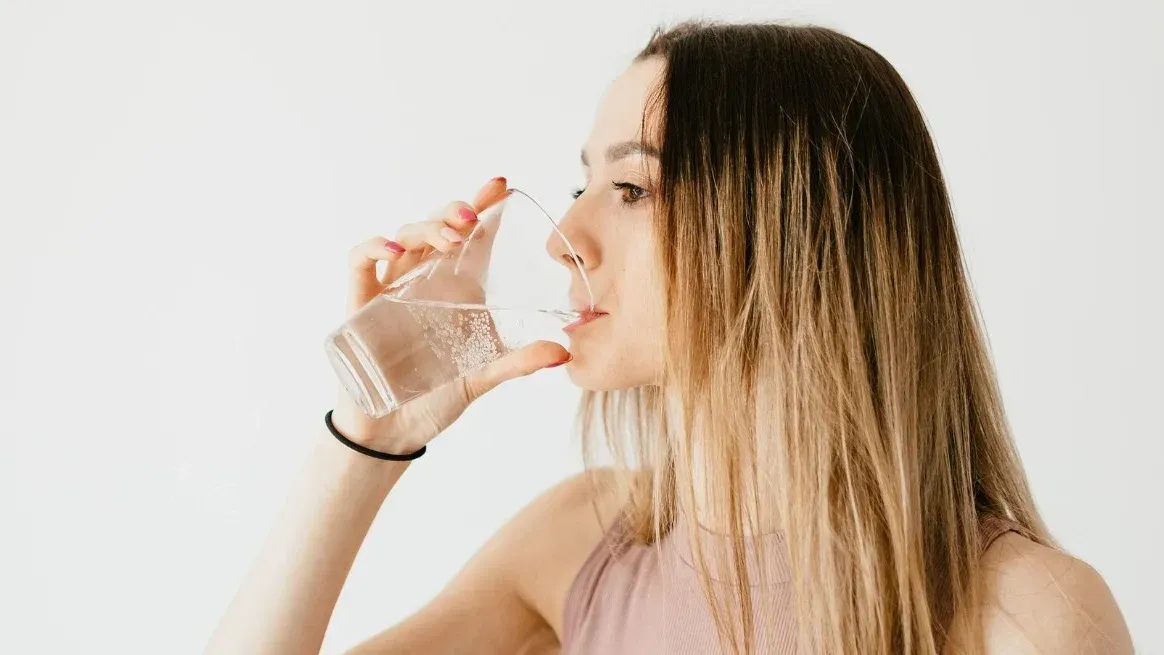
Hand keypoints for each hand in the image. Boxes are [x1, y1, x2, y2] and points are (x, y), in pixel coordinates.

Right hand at [330, 177, 570, 453]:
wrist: (392, 432)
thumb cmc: (434, 398)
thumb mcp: (482, 377)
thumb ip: (518, 361)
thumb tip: (564, 352)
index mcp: (455, 289)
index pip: (470, 236)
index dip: (482, 206)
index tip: (500, 185)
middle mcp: (423, 281)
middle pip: (436, 227)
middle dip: (454, 211)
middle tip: (474, 215)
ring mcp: (390, 289)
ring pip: (403, 237)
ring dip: (426, 228)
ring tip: (450, 237)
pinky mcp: (360, 304)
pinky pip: (360, 262)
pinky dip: (374, 247)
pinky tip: (395, 250)